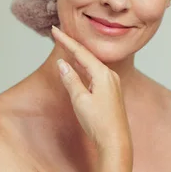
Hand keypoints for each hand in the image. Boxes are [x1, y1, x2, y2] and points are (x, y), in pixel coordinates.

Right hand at [51, 25, 132, 153]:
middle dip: (72, 44)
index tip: (55, 29)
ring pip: (92, 63)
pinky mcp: (111, 91)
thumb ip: (71, 79)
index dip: (66, 40)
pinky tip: (79, 65)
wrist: (115, 141)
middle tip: (58, 33)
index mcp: (103, 74)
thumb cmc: (98, 122)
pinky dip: (84, 66)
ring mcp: (112, 83)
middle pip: (87, 55)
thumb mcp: (79, 99)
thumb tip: (62, 63)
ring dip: (78, 54)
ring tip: (66, 44)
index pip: (80, 52)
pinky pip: (95, 72)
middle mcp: (110, 75)